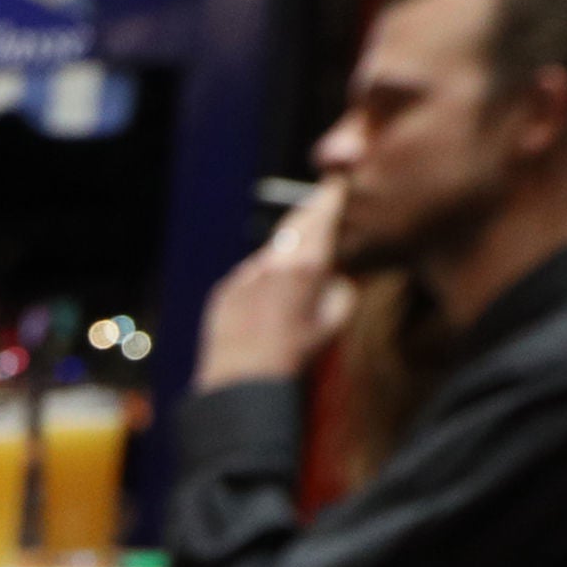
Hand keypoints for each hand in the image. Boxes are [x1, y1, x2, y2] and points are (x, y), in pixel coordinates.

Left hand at [192, 180, 353, 392]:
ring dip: (287, 251)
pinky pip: (249, 276)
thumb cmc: (293, 360)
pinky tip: (269, 300)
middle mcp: (273, 263)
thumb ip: (342, 291)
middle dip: (310, 213)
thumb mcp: (333, 326)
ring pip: (272, 252)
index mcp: (305, 267)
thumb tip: (339, 277)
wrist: (240, 383)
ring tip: (300, 265)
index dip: (332, 197)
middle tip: (323, 204)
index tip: (339, 183)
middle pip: (295, 224)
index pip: (322, 216)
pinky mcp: (225, 290)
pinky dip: (263, 279)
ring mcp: (245, 274)